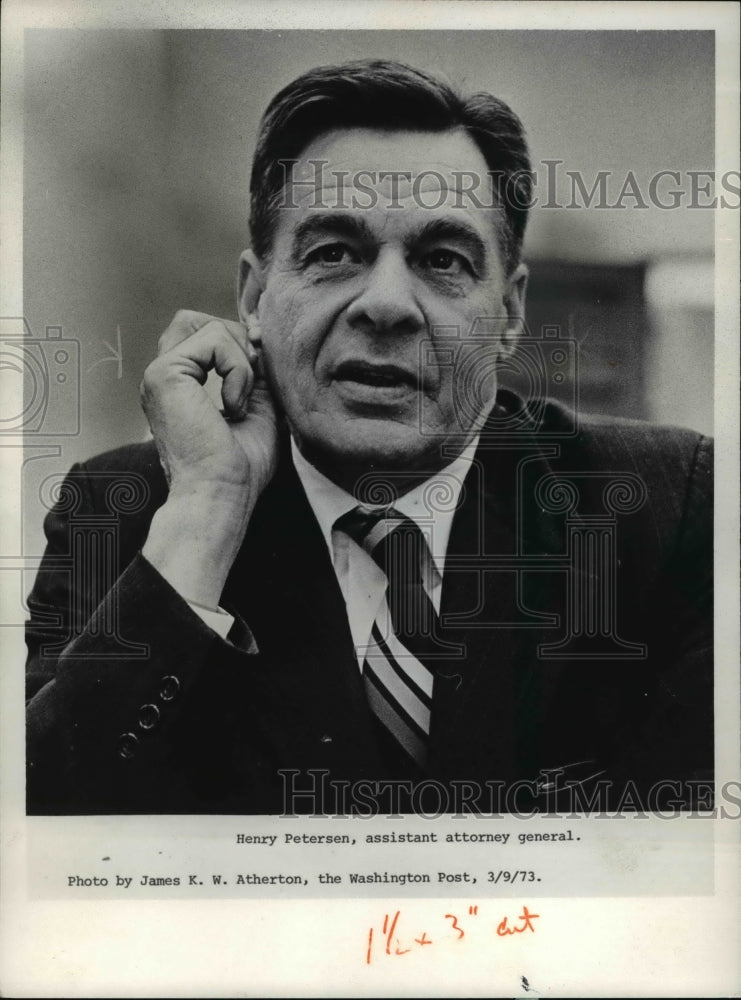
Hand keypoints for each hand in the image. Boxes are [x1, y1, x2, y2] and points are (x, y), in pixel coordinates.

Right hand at [140, 310, 279, 606]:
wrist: (221, 494)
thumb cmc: (239, 467)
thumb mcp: (257, 407)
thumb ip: (254, 370)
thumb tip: (258, 331)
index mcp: (180, 386)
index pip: (205, 335)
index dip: (239, 341)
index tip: (261, 366)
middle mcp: (165, 377)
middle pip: (201, 321)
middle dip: (239, 343)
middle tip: (253, 382)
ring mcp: (160, 373)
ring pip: (210, 327)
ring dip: (240, 360)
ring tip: (240, 401)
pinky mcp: (165, 373)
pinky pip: (215, 339)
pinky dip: (238, 369)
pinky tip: (234, 406)